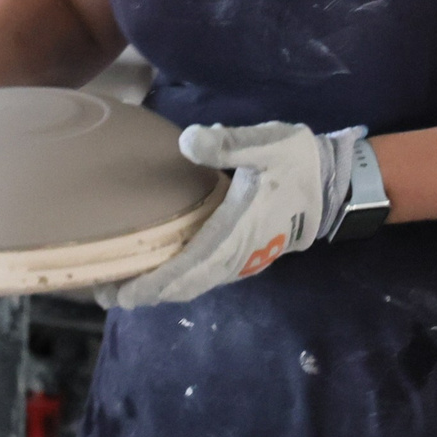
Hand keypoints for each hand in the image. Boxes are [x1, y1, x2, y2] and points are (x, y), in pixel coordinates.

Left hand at [95, 121, 365, 309]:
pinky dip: (178, 281)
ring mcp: (242, 258)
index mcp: (235, 231)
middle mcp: (236, 253)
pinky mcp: (245, 254)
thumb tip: (188, 141)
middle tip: (102, 293)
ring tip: (122, 287)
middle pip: (184, 285)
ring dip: (160, 289)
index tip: (119, 295)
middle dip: (145, 292)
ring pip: (194, 284)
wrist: (334, 185)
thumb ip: (229, 143)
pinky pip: (205, 276)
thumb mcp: (267, 143)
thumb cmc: (298, 164)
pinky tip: (158, 274)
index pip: (187, 268)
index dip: (152, 284)